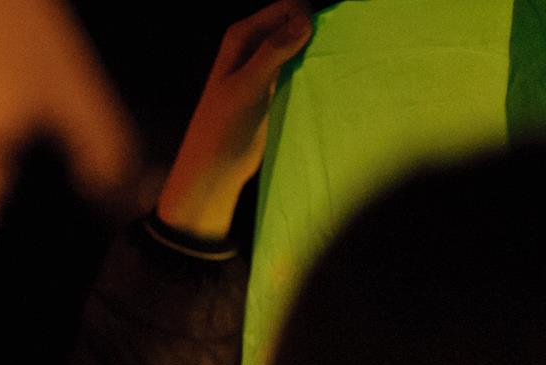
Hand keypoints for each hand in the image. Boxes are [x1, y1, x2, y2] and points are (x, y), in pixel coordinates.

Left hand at [156, 1, 314, 239]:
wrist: (215, 167)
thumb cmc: (223, 127)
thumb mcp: (248, 85)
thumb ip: (273, 52)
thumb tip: (305, 19)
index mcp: (242, 37)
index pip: (287, 9)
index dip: (308, 17)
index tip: (326, 38)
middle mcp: (253, 46)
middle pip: (294, 24)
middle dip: (314, 32)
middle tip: (330, 54)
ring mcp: (265, 67)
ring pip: (298, 46)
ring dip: (314, 52)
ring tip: (329, 66)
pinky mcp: (274, 88)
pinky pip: (298, 68)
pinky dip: (311, 69)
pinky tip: (322, 80)